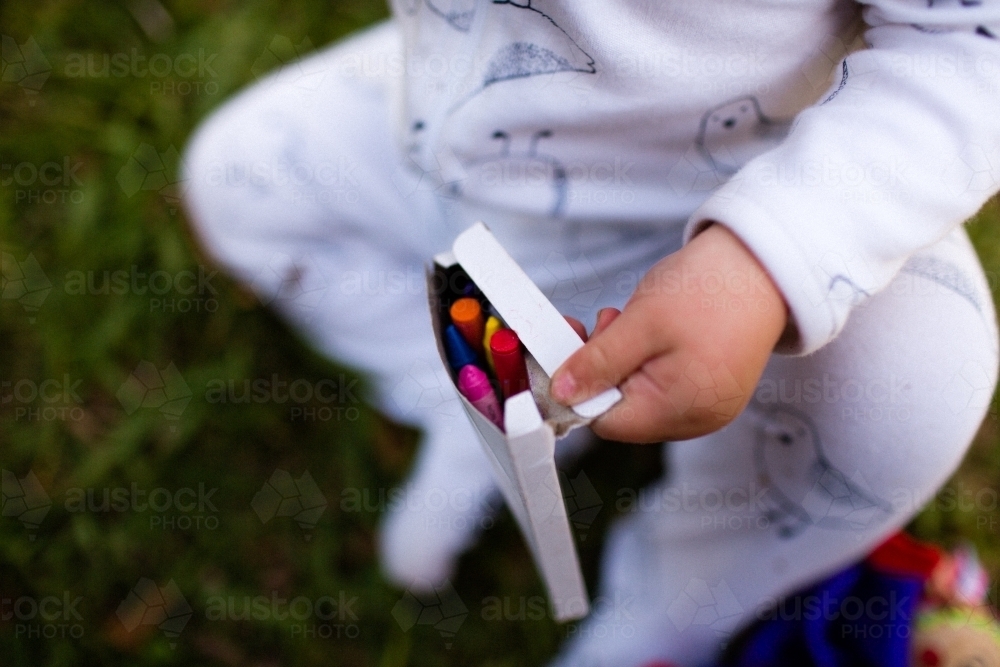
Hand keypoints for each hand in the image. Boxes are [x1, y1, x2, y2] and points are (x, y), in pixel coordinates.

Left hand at [553, 223, 789, 442]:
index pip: (604, 419)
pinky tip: (654, 329)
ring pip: (640, 394)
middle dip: (603, 366)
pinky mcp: (712, 388)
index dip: (580, 385)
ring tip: (634, 318)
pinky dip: (648, 358)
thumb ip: (598, 362)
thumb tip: (561, 394)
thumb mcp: (642, 322)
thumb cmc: (710, 290)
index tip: (573, 343)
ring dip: (623, 358)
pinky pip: (664, 384)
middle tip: (607, 320)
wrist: (767, 263)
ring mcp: (707, 406)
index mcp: (678, 410)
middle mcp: (696, 419)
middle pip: (621, 409)